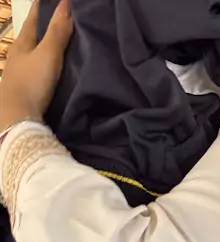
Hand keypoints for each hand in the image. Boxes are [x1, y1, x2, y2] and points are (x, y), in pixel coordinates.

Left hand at [0, 0, 73, 131]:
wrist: (18, 117)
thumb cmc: (31, 81)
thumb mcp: (48, 55)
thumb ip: (58, 32)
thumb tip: (67, 3)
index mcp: (22, 44)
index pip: (33, 20)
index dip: (43, 8)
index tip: (55, 2)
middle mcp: (18, 56)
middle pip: (32, 36)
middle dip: (44, 28)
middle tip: (60, 21)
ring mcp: (20, 73)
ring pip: (33, 54)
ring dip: (44, 48)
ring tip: (60, 45)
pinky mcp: (25, 90)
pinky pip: (37, 71)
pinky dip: (46, 66)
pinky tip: (53, 69)